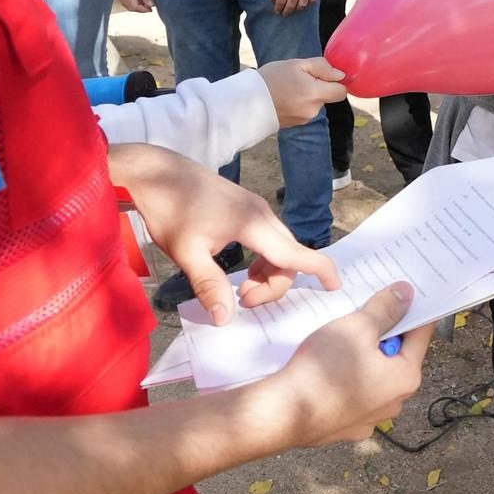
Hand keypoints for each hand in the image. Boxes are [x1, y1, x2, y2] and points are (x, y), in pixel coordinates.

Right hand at [112, 0, 152, 11]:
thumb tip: (150, 5)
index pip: (134, 7)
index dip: (143, 10)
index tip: (151, 9)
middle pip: (130, 7)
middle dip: (140, 8)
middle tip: (149, 6)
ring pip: (127, 4)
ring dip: (136, 5)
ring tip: (145, 0)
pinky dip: (132, 0)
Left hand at [112, 144, 338, 323]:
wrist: (158, 173)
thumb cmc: (170, 210)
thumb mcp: (186, 253)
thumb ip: (209, 285)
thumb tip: (225, 319)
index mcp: (253, 224)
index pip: (295, 252)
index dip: (320, 269)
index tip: (335, 286)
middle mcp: (262, 214)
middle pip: (290, 255)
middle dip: (276, 285)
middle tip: (243, 301)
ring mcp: (255, 208)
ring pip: (280, 247)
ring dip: (270, 274)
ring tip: (241, 290)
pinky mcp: (246, 207)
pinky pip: (269, 238)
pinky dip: (265, 260)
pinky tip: (243, 271)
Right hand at [258, 284, 433, 446]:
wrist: (281, 414)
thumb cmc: (322, 370)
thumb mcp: (356, 327)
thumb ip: (385, 309)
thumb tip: (406, 294)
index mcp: (405, 377)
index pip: (421, 334)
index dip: (413, 309)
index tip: (405, 294)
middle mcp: (395, 402)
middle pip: (397, 355)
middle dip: (384, 333)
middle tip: (366, 312)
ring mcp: (371, 418)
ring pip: (375, 376)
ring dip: (364, 357)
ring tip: (342, 340)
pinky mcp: (347, 426)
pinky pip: (354, 395)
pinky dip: (347, 379)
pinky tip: (329, 368)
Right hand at [259, 58, 347, 127]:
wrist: (245, 103)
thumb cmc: (271, 79)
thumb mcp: (296, 64)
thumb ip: (322, 67)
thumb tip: (340, 75)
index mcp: (315, 94)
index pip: (341, 92)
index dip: (336, 82)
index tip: (323, 74)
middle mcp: (313, 110)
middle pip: (326, 96)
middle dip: (318, 87)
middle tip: (297, 78)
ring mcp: (304, 119)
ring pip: (314, 103)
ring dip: (307, 95)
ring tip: (286, 87)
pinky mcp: (294, 124)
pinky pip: (303, 110)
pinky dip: (298, 103)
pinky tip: (283, 97)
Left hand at [270, 0, 322, 16]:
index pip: (281, 1)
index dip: (278, 8)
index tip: (277, 11)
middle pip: (291, 5)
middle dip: (286, 11)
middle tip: (285, 13)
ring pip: (302, 5)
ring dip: (297, 9)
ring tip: (294, 8)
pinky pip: (312, 0)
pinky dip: (308, 3)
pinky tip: (305, 2)